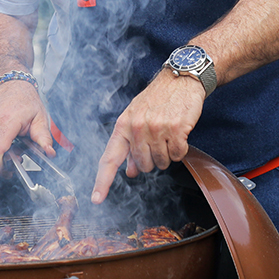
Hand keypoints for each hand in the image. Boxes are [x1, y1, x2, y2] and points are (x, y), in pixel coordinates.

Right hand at [0, 79, 54, 174]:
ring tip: (11, 147)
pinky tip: (2, 141)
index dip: (0, 167)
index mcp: (6, 121)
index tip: (9, 171)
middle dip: (0, 165)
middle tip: (15, 159)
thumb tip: (50, 153)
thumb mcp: (40, 118)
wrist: (9, 83)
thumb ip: (44, 138)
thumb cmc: (25, 99)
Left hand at [91, 71, 203, 203]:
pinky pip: (178, 155)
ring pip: (161, 162)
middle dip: (152, 158)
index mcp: (123, 125)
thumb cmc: (157, 99)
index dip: (102, 181)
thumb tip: (130, 172)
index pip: (109, 158)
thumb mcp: (137, 118)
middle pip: (143, 166)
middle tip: (158, 139)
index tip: (96, 199)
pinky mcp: (176, 129)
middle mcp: (137, 127)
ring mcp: (157, 129)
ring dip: (167, 153)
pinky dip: (180, 149)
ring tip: (168, 133)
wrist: (181, 79)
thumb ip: (131, 145)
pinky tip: (180, 132)